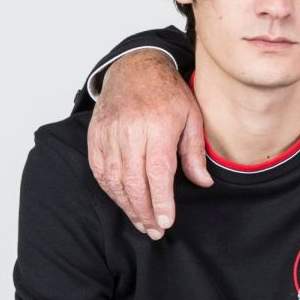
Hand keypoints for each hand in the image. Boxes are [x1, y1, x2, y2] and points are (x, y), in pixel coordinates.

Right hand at [87, 50, 210, 237]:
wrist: (135, 68)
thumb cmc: (168, 93)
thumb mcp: (192, 116)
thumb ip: (194, 152)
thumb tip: (203, 182)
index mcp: (157, 126)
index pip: (157, 173)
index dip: (161, 201)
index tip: (167, 222)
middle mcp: (130, 131)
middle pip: (133, 181)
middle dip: (144, 211)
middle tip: (155, 231)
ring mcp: (109, 133)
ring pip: (113, 179)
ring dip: (127, 206)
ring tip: (142, 222)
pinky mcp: (95, 135)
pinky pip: (99, 170)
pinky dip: (110, 190)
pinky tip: (123, 202)